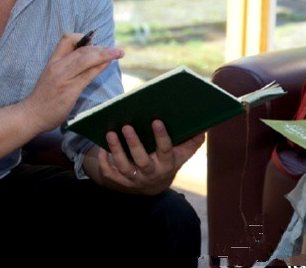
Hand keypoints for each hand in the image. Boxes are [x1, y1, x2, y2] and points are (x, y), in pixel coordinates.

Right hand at [24, 32, 122, 132]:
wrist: (31, 115)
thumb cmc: (43, 97)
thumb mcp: (51, 75)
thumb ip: (65, 66)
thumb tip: (86, 58)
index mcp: (52, 61)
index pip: (67, 39)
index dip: (83, 37)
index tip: (94, 44)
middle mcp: (57, 67)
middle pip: (81, 49)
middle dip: (101, 47)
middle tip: (115, 50)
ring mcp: (63, 78)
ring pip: (85, 59)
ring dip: (105, 54)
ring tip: (118, 53)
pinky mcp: (69, 90)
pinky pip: (87, 75)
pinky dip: (100, 67)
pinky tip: (108, 64)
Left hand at [88, 120, 203, 194]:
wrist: (154, 185)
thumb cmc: (168, 161)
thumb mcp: (182, 153)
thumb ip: (192, 140)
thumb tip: (204, 125)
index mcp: (167, 164)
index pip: (165, 150)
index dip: (161, 137)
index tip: (156, 120)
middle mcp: (151, 173)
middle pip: (142, 160)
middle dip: (134, 144)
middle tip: (127, 126)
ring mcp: (135, 178)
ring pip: (124, 167)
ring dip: (116, 150)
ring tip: (110, 133)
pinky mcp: (121, 181)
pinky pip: (110, 174)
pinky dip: (104, 162)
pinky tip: (101, 149)